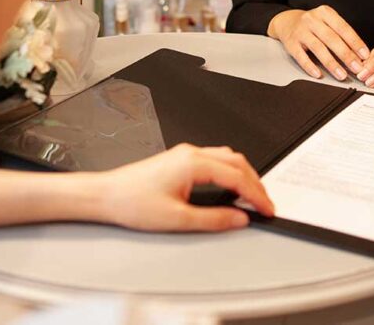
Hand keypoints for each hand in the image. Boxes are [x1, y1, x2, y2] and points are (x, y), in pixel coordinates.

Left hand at [97, 144, 274, 231]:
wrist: (106, 195)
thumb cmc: (133, 202)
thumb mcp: (178, 219)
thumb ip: (214, 219)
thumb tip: (239, 218)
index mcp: (193, 163)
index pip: (237, 177)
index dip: (256, 195)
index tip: (267, 209)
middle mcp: (191, 153)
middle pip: (237, 162)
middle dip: (255, 183)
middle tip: (265, 204)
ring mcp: (185, 154)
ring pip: (227, 158)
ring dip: (244, 175)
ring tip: (251, 196)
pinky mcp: (179, 160)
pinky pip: (214, 160)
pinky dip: (230, 172)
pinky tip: (229, 187)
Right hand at [268, 6, 369, 80]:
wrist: (287, 21)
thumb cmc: (313, 25)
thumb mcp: (327, 22)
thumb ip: (341, 35)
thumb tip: (358, 56)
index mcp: (325, 13)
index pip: (343, 28)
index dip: (355, 42)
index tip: (365, 56)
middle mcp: (312, 20)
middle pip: (332, 39)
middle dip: (346, 55)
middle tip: (357, 68)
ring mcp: (300, 31)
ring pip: (318, 48)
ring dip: (332, 63)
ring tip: (342, 75)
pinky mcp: (290, 43)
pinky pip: (301, 56)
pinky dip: (310, 66)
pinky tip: (318, 74)